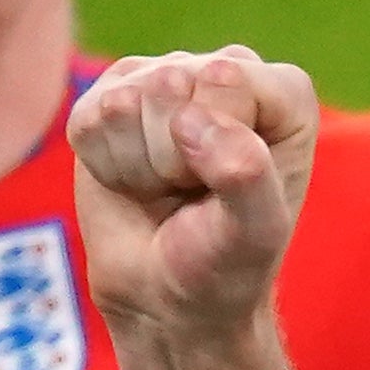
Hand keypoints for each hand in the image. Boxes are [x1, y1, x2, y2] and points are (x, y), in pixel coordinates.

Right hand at [69, 48, 322, 341]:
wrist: (167, 298)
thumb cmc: (224, 264)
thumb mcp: (255, 231)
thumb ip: (245, 172)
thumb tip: (190, 119)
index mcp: (282, 92)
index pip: (227, 79)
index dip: (215, 144)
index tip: (226, 187)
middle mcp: (225, 71)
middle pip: (170, 84)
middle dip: (171, 157)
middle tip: (191, 191)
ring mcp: (163, 78)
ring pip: (123, 103)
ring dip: (137, 164)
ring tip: (164, 188)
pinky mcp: (109, 98)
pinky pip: (88, 120)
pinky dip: (104, 165)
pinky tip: (132, 181)